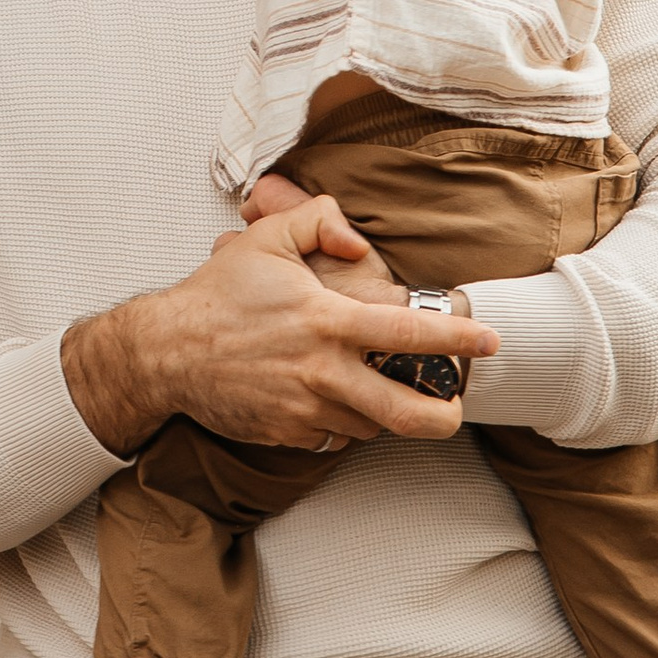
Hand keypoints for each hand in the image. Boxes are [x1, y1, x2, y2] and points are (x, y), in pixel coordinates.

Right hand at [62, 198, 496, 457]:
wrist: (165, 352)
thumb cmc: (219, 293)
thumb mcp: (267, 238)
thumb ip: (320, 220)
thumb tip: (359, 243)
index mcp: (327, 320)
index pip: (407, 332)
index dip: (457, 338)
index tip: (491, 341)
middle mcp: (322, 371)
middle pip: (405, 413)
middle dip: (443, 418)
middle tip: (455, 410)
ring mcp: (304, 408)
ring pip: (370, 426)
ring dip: (385, 415)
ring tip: (381, 393)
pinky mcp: (286, 433)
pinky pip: (334, 437)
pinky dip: (344, 425)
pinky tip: (337, 404)